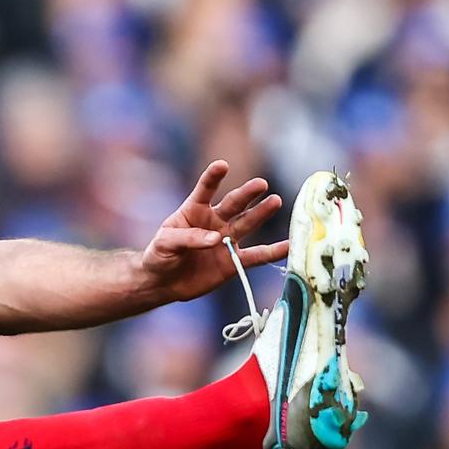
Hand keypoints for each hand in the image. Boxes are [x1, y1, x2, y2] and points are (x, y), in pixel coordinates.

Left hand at [140, 160, 289, 302]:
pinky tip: (289, 245)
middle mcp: (214, 221)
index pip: (204, 190)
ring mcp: (226, 240)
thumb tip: (216, 239)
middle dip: (247, 194)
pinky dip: (273, 252)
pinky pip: (256, 256)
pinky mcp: (233, 262)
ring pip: (247, 224)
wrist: (162, 283)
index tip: (222, 165)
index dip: (213, 178)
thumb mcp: (165, 243)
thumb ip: (188, 238)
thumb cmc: (159, 256)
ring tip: (276, 201)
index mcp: (194, 210)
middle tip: (261, 184)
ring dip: (261, 213)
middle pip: (234, 204)